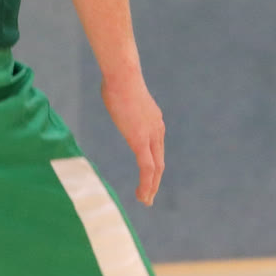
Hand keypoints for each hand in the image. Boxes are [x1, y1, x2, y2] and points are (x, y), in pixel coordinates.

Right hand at [100, 69, 165, 205]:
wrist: (122, 75)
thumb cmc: (118, 80)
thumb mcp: (124, 95)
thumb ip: (122, 104)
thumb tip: (115, 97)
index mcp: (154, 121)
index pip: (156, 149)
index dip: (153, 165)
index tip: (147, 176)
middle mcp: (157, 130)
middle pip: (160, 162)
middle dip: (155, 181)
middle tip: (149, 195)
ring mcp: (151, 136)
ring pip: (156, 169)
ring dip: (151, 187)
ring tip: (145, 200)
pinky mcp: (140, 141)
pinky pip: (147, 168)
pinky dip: (146, 184)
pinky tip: (143, 195)